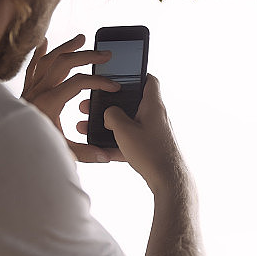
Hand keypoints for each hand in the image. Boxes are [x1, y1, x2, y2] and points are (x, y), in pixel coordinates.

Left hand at [22, 33, 122, 162]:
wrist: (4, 148)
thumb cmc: (32, 148)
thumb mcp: (62, 153)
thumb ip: (85, 153)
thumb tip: (106, 155)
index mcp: (49, 102)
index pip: (78, 82)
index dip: (98, 81)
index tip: (113, 86)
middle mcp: (38, 90)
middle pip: (64, 62)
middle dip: (87, 56)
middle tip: (105, 55)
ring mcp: (30, 88)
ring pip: (48, 59)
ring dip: (66, 47)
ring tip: (81, 39)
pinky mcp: (25, 91)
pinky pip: (31, 66)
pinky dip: (39, 53)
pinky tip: (44, 42)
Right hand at [101, 75, 186, 192]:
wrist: (168, 181)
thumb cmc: (150, 152)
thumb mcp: (124, 130)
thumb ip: (112, 115)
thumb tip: (109, 114)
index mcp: (153, 105)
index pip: (148, 80)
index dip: (134, 74)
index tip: (117, 76)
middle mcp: (155, 116)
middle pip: (131, 103)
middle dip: (110, 104)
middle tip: (91, 105)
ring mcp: (153, 132)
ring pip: (128, 124)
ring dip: (109, 125)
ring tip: (87, 128)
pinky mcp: (150, 147)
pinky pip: (130, 141)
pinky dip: (115, 143)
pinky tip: (99, 150)